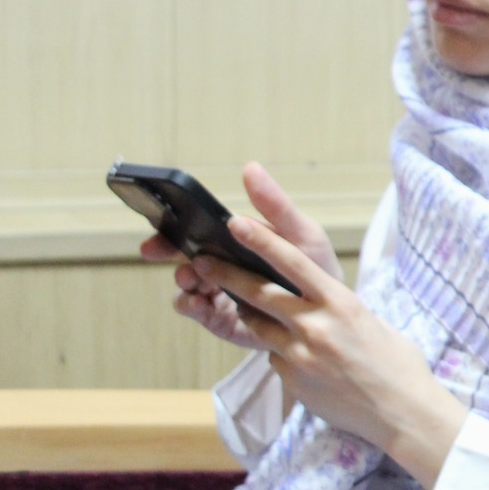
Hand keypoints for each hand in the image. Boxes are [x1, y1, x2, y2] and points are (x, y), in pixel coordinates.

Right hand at [143, 163, 343, 350]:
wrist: (332, 312)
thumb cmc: (315, 267)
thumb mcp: (301, 234)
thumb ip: (276, 206)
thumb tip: (251, 168)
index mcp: (235, 242)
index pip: (196, 230)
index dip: (174, 227)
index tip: (160, 225)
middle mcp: (222, 267)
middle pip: (184, 255)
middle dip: (167, 252)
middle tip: (156, 250)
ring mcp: (220, 295)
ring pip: (188, 285)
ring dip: (183, 279)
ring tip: (190, 277)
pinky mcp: (224, 321)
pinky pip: (200, 314)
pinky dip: (192, 306)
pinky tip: (198, 302)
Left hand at [196, 214, 466, 487]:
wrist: (402, 414)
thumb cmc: (397, 364)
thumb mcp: (372, 322)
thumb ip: (339, 307)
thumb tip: (318, 299)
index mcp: (341, 303)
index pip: (293, 262)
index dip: (261, 240)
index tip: (236, 222)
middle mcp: (316, 326)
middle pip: (258, 293)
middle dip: (225, 275)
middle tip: (201, 262)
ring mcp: (300, 355)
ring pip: (256, 326)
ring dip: (247, 314)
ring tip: (241, 305)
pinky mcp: (292, 381)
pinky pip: (275, 358)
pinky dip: (281, 352)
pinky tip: (303, 360)